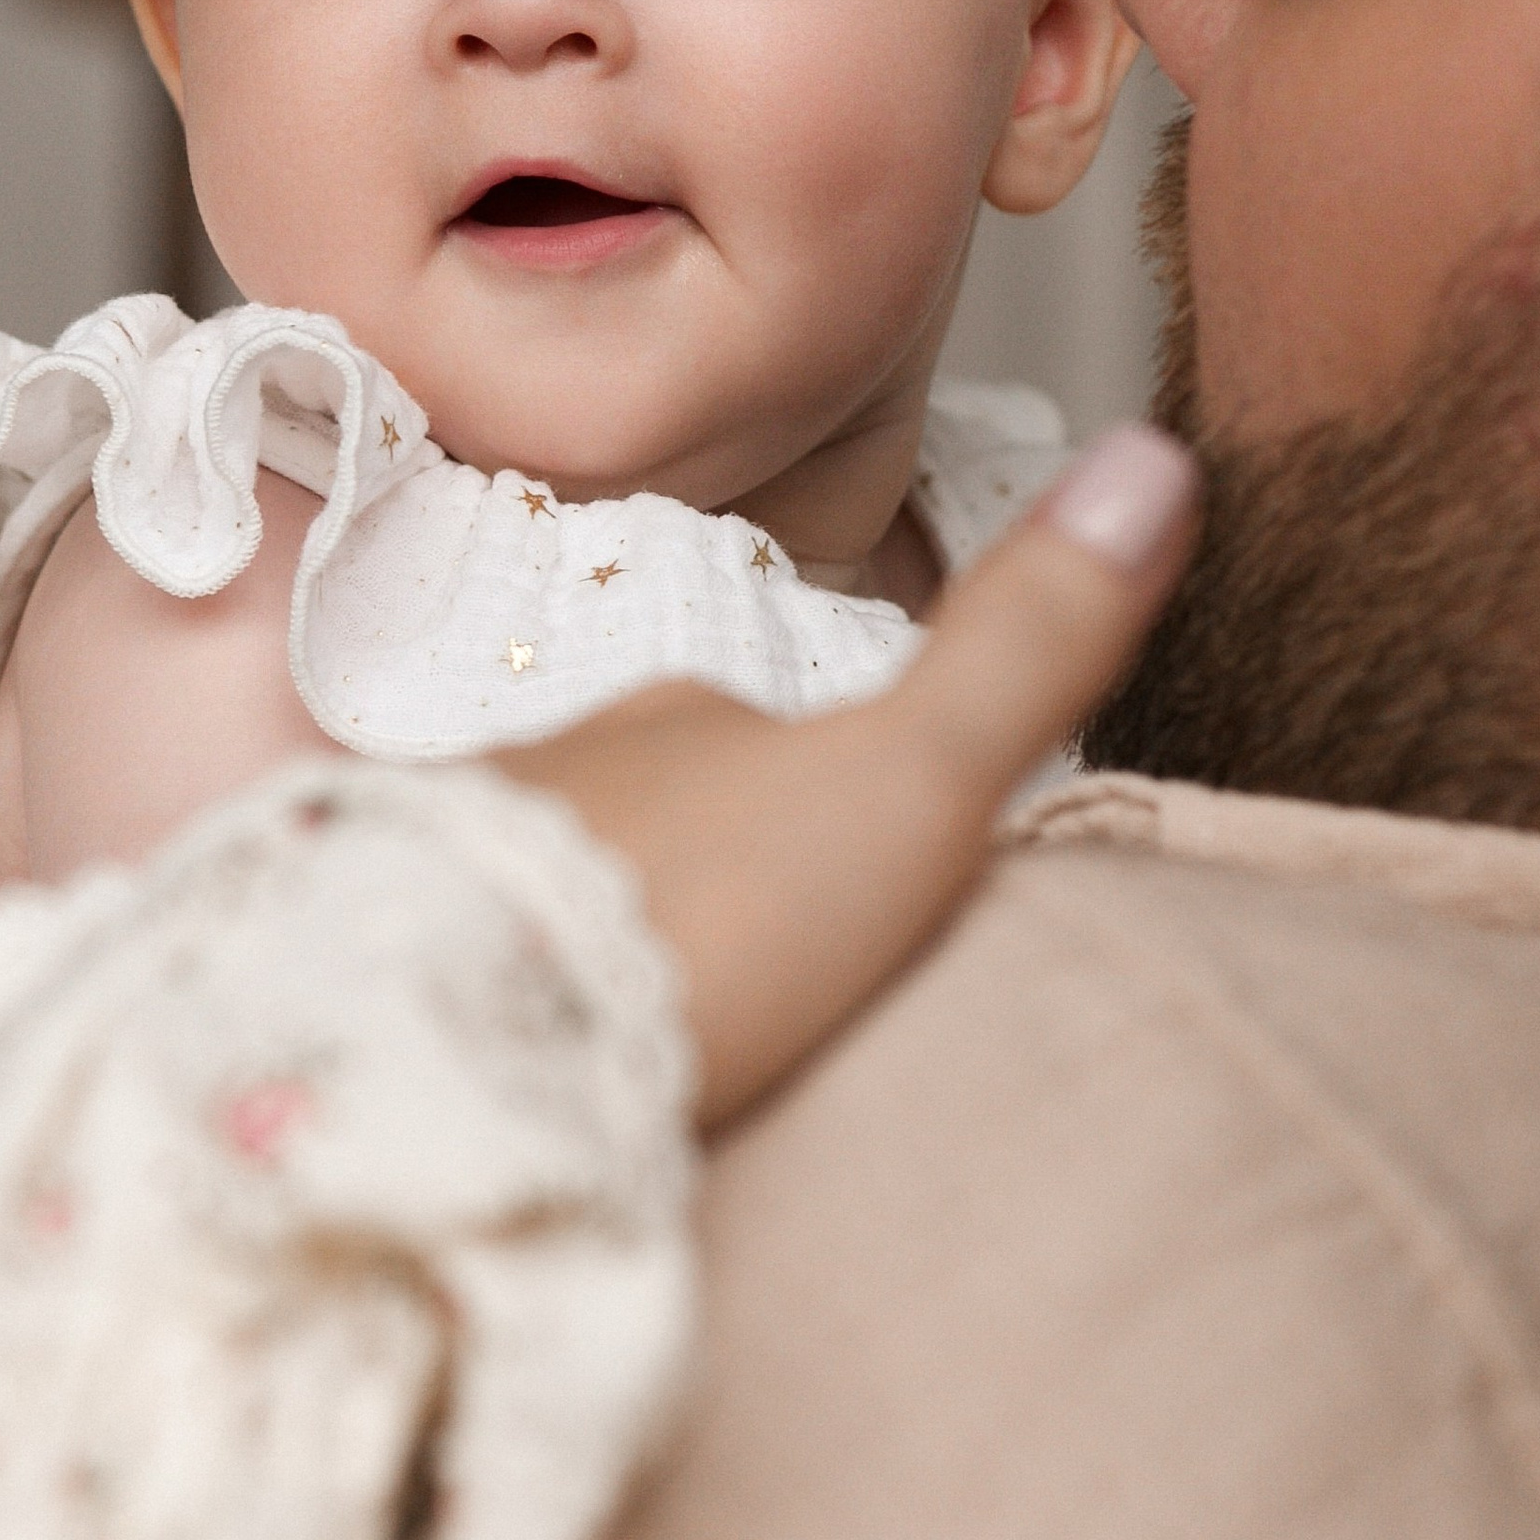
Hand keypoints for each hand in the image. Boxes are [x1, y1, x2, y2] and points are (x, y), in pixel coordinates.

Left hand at [501, 424, 1197, 1125]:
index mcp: (679, 713)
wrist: (465, 1041)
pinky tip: (520, 1085)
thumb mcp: (908, 783)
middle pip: (648, 816)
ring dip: (594, 955)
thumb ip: (1024, 648)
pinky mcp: (383, 978)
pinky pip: (455, 982)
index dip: (817, 801)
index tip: (854, 896)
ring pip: (550, 895)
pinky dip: (499, 1017)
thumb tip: (1156, 453)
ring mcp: (458, 865)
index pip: (757, 730)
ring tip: (638, 1057)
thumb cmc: (707, 912)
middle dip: (693, 889)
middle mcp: (555, 764)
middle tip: (746, 999)